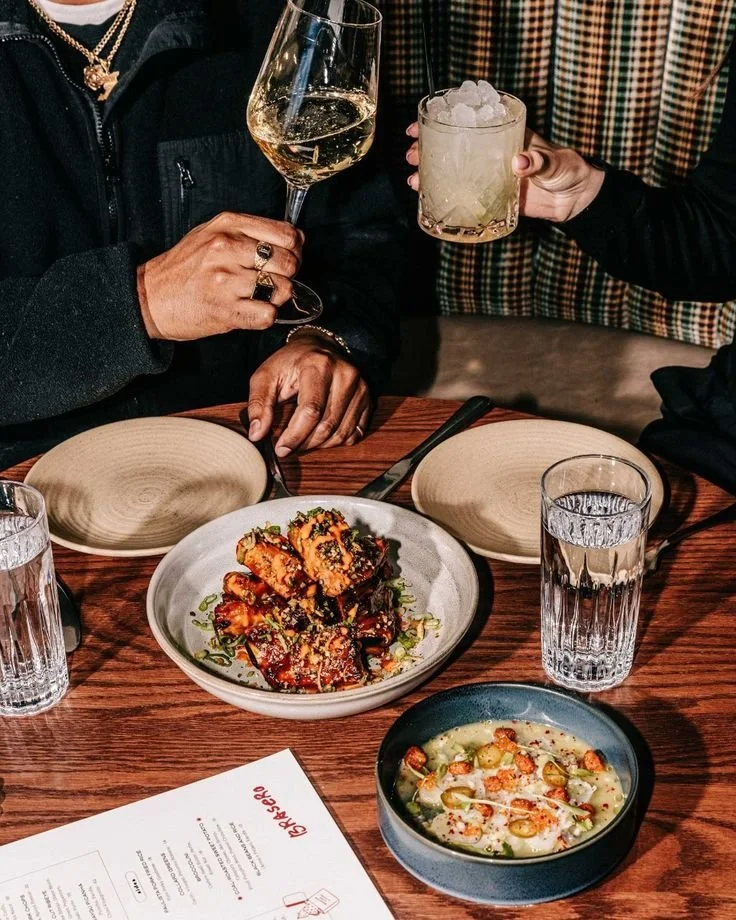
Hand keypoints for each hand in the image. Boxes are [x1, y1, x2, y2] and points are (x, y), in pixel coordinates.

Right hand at [137, 212, 302, 339]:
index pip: (286, 234)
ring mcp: (225, 280)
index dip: (294, 249)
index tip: (286, 257)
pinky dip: (266, 316)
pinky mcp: (225, 309)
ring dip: (277, 298)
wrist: (150, 297)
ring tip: (261, 297)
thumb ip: (252, 232)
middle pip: (288, 262)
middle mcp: (226, 249)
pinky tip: (253, 311)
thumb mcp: (212, 233)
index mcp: (228, 226)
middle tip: (274, 280)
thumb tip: (295, 238)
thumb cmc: (184, 267)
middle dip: (288, 275)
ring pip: (282, 289)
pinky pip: (267, 315)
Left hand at [247, 335, 370, 456]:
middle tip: (288, 447)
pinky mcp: (368, 398)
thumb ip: (258, 403)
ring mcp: (360, 387)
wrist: (320, 347)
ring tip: (303, 441)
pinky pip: (355, 433)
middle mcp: (345, 374)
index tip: (281, 448)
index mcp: (318, 365)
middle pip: (327, 425)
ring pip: (341, 433)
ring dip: (319, 445)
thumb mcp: (266, 376)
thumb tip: (257, 434)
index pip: (311, 411)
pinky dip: (336, 441)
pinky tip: (320, 435)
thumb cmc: (290, 363)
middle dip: (305, 443)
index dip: (295, 435)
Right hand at [405, 124, 604, 222]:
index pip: (470, 120)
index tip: (422, 123)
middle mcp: (493, 153)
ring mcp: (491, 176)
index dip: (443, 120)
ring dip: (432, 174)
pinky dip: (449, 199)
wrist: (576, 200)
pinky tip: (431, 200)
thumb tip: (518, 164)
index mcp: (505, 135)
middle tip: (412, 154)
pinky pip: (466, 197)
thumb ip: (538, 162)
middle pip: (454, 147)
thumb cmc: (568, 170)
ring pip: (455, 172)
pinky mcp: (494, 198)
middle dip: (429, 149)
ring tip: (414, 179)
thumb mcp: (555, 162)